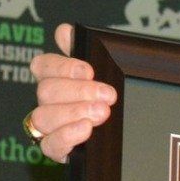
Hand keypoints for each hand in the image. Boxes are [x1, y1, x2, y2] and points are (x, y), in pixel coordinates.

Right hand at [25, 23, 116, 162]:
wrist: (137, 133)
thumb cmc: (112, 97)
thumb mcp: (107, 70)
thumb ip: (85, 50)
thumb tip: (64, 31)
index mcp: (56, 77)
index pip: (43, 65)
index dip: (63, 66)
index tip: (89, 71)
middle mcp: (48, 101)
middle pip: (46, 91)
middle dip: (78, 92)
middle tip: (107, 96)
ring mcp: (49, 127)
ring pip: (43, 117)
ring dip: (72, 113)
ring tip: (101, 113)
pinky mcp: (56, 149)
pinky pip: (49, 145)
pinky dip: (66, 136)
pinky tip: (85, 130)